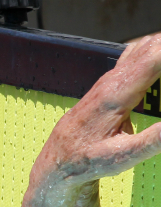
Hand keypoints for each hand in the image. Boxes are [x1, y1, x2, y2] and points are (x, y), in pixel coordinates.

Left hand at [37, 33, 160, 184]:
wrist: (56, 159)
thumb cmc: (86, 160)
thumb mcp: (122, 156)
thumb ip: (154, 139)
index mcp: (116, 94)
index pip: (154, 58)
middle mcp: (111, 80)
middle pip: (152, 46)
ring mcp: (109, 78)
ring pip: (144, 47)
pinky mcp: (108, 82)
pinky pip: (136, 56)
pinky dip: (154, 55)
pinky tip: (160, 70)